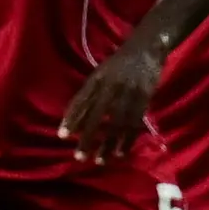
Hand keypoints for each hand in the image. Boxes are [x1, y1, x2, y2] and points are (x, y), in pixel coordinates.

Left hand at [59, 37, 163, 162]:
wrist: (146, 48)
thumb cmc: (119, 63)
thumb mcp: (100, 73)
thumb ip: (89, 92)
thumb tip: (75, 116)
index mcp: (96, 79)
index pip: (80, 102)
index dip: (71, 119)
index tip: (62, 136)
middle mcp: (110, 86)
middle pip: (96, 116)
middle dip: (87, 137)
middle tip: (79, 156)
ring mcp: (128, 93)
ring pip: (116, 124)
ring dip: (108, 144)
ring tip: (100, 161)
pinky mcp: (144, 98)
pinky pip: (134, 123)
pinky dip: (128, 140)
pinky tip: (120, 153)